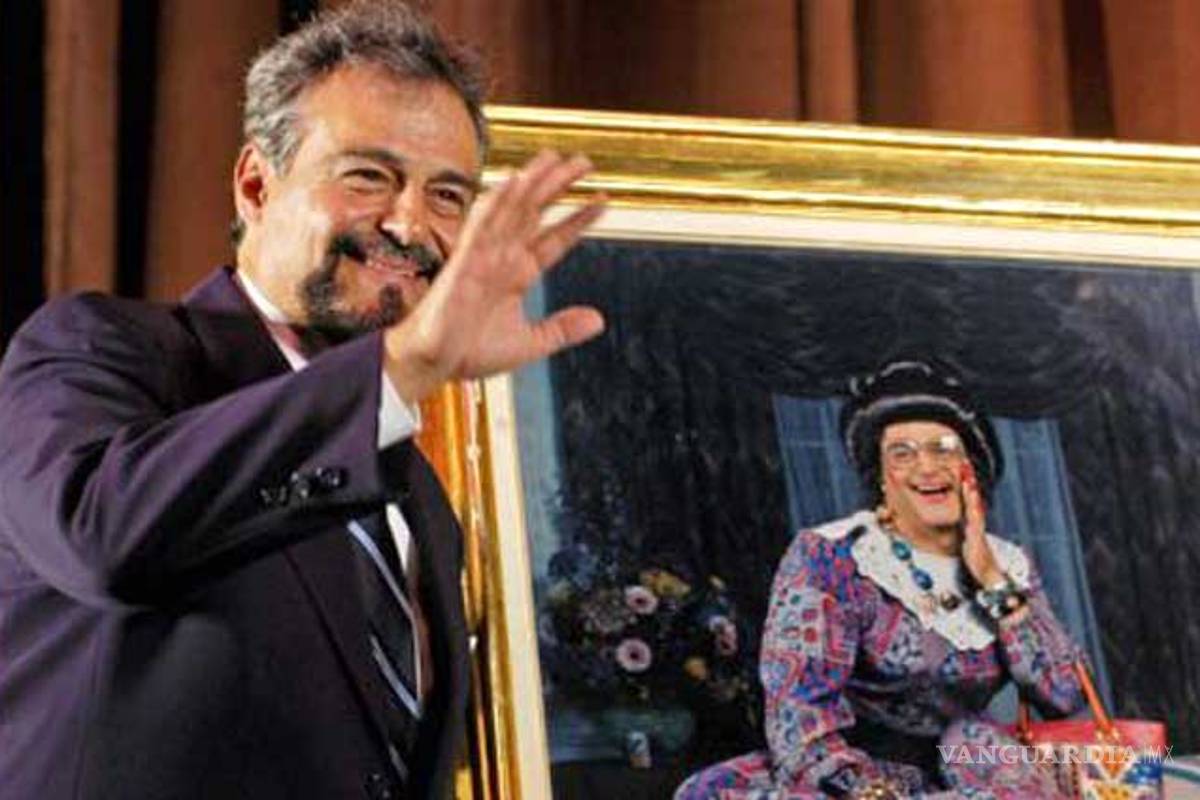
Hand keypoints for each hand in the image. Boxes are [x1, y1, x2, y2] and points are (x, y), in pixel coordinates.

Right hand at [383, 150, 605, 401]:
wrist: (433, 363)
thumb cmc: (470, 351)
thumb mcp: (529, 343)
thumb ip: (561, 329)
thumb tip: (598, 320)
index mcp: (517, 273)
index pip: (554, 239)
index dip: (578, 219)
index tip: (602, 200)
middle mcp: (502, 257)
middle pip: (534, 213)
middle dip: (557, 186)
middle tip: (583, 161)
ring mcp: (483, 255)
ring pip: (510, 210)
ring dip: (530, 183)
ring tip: (552, 158)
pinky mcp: (464, 261)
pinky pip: (482, 225)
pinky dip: (497, 203)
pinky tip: (513, 181)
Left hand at [959, 462, 1004, 587]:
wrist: (988, 574)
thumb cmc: (976, 558)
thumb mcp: (965, 539)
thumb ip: (962, 528)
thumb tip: (956, 520)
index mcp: (972, 522)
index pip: (968, 499)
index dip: (965, 484)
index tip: (962, 469)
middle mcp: (976, 523)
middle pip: (972, 499)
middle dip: (969, 482)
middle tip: (966, 466)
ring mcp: (978, 530)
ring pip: (975, 508)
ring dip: (972, 494)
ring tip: (969, 480)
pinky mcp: (977, 539)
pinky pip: (976, 523)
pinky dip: (975, 513)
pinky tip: (973, 505)